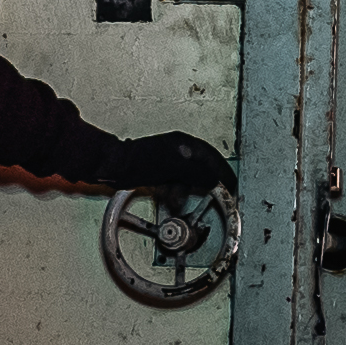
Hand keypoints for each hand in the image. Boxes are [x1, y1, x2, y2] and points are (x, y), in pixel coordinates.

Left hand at [114, 129, 233, 205]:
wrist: (115, 166)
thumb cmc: (138, 162)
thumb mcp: (175, 166)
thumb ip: (197, 171)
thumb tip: (214, 178)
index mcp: (185, 144)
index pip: (212, 157)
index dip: (223, 172)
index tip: (230, 185)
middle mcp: (179, 150)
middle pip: (202, 168)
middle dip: (205, 184)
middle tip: (213, 196)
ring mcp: (169, 160)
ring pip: (188, 178)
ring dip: (187, 191)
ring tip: (180, 200)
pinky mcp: (160, 171)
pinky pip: (176, 183)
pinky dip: (176, 192)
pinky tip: (172, 199)